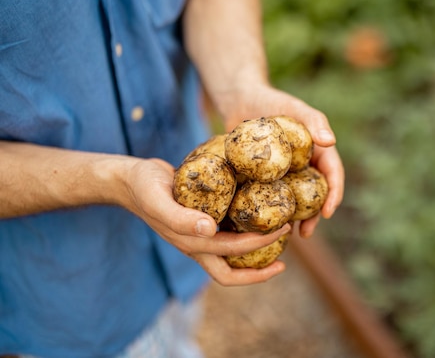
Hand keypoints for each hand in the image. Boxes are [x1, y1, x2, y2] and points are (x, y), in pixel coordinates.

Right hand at [119, 157, 291, 285]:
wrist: (131, 179)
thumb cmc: (143, 188)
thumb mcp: (158, 199)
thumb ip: (180, 217)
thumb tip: (210, 230)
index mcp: (191, 243)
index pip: (231, 254)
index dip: (258, 248)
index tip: (281, 233)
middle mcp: (198, 244)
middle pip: (233, 270)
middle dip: (262, 262)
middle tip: (288, 238)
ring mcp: (199, 235)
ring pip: (231, 255)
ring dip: (256, 251)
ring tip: (280, 232)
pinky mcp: (201, 221)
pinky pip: (227, 233)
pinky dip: (244, 228)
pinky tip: (258, 212)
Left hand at [217, 84, 344, 237]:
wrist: (240, 100)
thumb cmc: (271, 100)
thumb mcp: (294, 108)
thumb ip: (314, 121)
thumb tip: (331, 142)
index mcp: (317, 152)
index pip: (332, 175)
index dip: (333, 195)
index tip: (327, 212)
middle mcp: (303, 166)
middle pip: (314, 195)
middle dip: (313, 217)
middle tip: (307, 233)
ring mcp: (283, 174)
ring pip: (292, 201)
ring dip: (292, 220)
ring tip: (286, 237)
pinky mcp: (263, 178)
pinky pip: (268, 198)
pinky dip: (268, 212)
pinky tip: (261, 228)